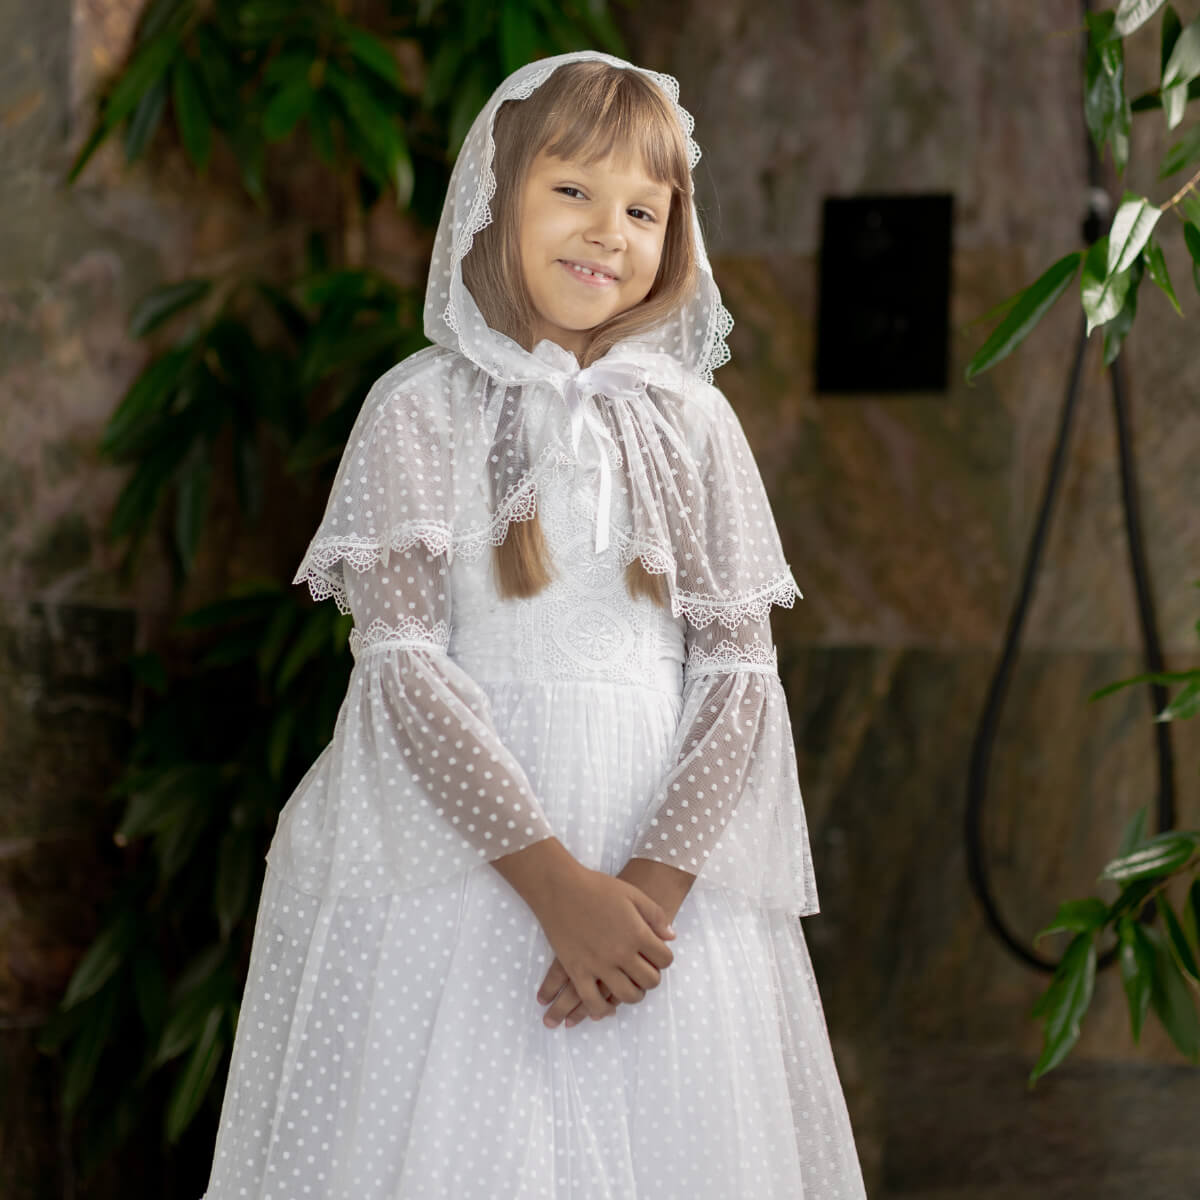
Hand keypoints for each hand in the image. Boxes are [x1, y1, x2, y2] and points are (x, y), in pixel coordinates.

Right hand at [537, 857, 695, 1028]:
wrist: (560, 887)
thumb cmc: (597, 887)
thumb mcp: (632, 894)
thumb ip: (656, 915)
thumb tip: (671, 937)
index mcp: (637, 933)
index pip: (665, 959)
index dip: (665, 959)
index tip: (658, 956)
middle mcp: (621, 953)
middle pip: (649, 981)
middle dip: (651, 979)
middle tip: (645, 974)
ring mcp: (599, 964)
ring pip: (626, 995)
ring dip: (633, 995)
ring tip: (630, 989)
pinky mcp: (577, 970)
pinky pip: (592, 1001)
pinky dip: (601, 1010)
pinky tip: (605, 1008)